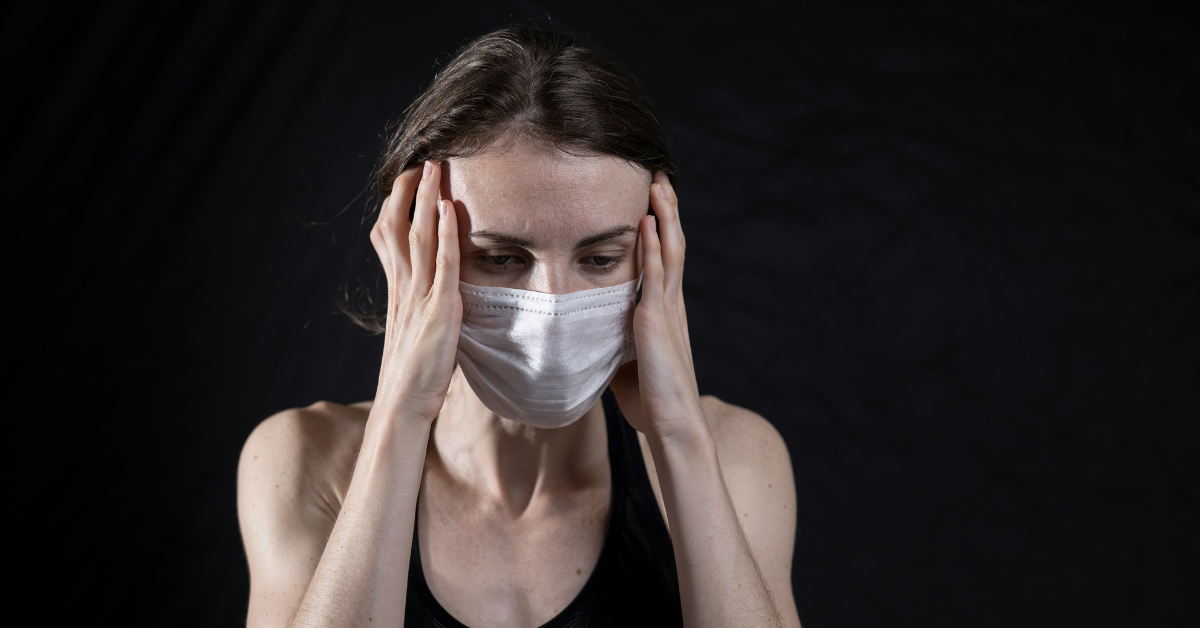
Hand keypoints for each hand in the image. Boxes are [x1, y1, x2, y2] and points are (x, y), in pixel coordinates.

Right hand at [369, 161, 460, 423]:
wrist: (404, 406)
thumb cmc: (415, 375)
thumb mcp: (418, 331)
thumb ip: (424, 308)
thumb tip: (439, 295)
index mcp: (398, 290)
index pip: (388, 237)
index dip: (396, 205)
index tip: (406, 179)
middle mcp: (403, 287)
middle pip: (398, 226)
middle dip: (407, 191)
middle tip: (420, 160)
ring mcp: (419, 297)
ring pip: (418, 237)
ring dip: (426, 199)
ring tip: (435, 168)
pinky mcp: (439, 311)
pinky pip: (443, 265)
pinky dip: (445, 235)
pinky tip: (449, 209)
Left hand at [610, 172, 707, 442]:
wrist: (672, 423)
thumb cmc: (650, 399)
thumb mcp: (627, 359)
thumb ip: (615, 339)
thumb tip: (592, 333)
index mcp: (664, 311)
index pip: (665, 258)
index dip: (662, 226)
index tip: (654, 197)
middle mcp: (670, 304)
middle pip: (671, 244)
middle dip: (667, 209)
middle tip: (660, 175)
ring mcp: (667, 310)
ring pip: (668, 251)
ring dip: (664, 216)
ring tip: (658, 184)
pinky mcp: (656, 321)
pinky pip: (655, 276)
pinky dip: (652, 247)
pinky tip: (646, 223)